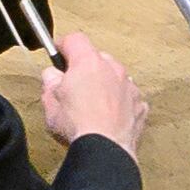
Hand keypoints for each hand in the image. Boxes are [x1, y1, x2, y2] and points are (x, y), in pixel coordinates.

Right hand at [38, 28, 148, 153]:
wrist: (105, 149)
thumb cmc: (76, 125)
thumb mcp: (50, 101)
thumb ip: (50, 81)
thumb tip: (53, 75)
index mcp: (89, 63)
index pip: (75, 40)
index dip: (63, 45)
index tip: (57, 52)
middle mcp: (113, 69)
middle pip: (97, 59)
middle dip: (84, 69)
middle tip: (72, 87)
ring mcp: (130, 87)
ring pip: (114, 78)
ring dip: (104, 85)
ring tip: (91, 107)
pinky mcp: (140, 105)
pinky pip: (127, 97)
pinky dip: (119, 103)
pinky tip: (108, 118)